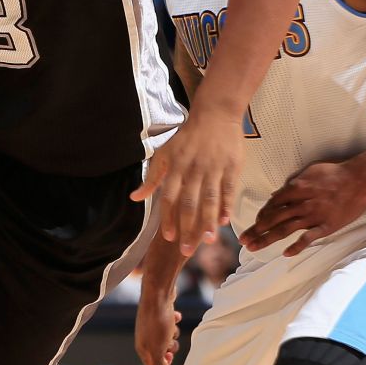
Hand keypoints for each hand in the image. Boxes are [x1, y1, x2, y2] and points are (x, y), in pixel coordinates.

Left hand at [133, 114, 243, 254]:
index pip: (169, 198)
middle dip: (187, 228)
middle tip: (187, 250)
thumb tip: (135, 198)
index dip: (168, 218)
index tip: (169, 238)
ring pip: (210, 199)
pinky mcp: (231, 167)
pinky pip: (228, 189)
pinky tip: (225, 221)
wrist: (215, 114)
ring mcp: (213, 168)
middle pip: (189, 203)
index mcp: (175, 167)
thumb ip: (151, 179)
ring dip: (208, 222)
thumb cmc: (187, 137)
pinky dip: (226, 205)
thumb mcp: (164, 154)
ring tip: (208, 241)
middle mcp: (193, 170)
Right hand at [135, 291, 182, 364]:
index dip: (162, 364)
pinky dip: (174, 320)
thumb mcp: (159, 348)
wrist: (158, 295)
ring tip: (172, 326)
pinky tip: (175, 315)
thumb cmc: (157, 323)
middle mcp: (144, 336)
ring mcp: (151, 325)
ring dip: (173, 334)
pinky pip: (169, 322)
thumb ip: (159, 364)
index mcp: (142, 347)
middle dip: (169, 348)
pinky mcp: (159, 314)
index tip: (170, 356)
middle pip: (160, 351)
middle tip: (171, 341)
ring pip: (166, 337)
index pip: (151, 364)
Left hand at [240, 158, 365, 254]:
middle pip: (273, 219)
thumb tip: (277, 195)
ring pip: (285, 229)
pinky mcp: (326, 226)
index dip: (261, 215)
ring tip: (253, 247)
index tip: (254, 223)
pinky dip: (296, 246)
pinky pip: (308, 238)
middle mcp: (301, 203)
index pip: (272, 205)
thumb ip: (293, 183)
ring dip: (267, 239)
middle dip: (255, 230)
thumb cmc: (336, 172)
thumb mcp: (310, 171)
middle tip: (243, 240)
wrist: (360, 178)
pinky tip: (285, 254)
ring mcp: (313, 216)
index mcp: (296, 188)